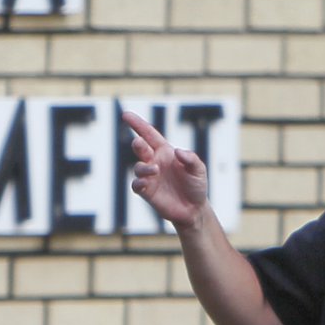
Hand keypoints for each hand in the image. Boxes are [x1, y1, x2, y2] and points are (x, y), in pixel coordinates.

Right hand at [121, 110, 208, 230]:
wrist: (193, 209)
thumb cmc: (196, 186)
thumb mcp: (199, 170)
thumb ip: (191, 159)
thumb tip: (178, 152)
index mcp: (166, 152)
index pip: (149, 134)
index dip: (138, 124)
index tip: (125, 115)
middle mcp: (155, 162)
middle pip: (140, 148)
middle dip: (138, 144)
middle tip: (139, 143)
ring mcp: (150, 177)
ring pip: (138, 167)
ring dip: (144, 168)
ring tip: (155, 171)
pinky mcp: (147, 192)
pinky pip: (136, 185)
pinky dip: (139, 182)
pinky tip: (146, 183)